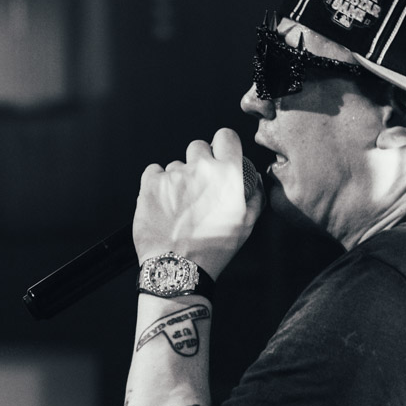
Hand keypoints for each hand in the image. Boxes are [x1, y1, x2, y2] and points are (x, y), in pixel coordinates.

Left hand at [133, 128, 263, 278]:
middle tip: (199, 186)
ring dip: (178, 179)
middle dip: (199, 162)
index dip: (223, 144)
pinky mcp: (150, 183)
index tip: (220, 154)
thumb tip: (255, 182)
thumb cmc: (214, 249)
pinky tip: (163, 202)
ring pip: (176, 164)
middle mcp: (200, 168)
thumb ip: (254, 198)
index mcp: (227, 175)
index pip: (226, 136)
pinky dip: (157, 183)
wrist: (178, 268)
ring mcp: (173, 175)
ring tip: (180, 205)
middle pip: (198, 146)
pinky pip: (154, 171)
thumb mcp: (246, 226)